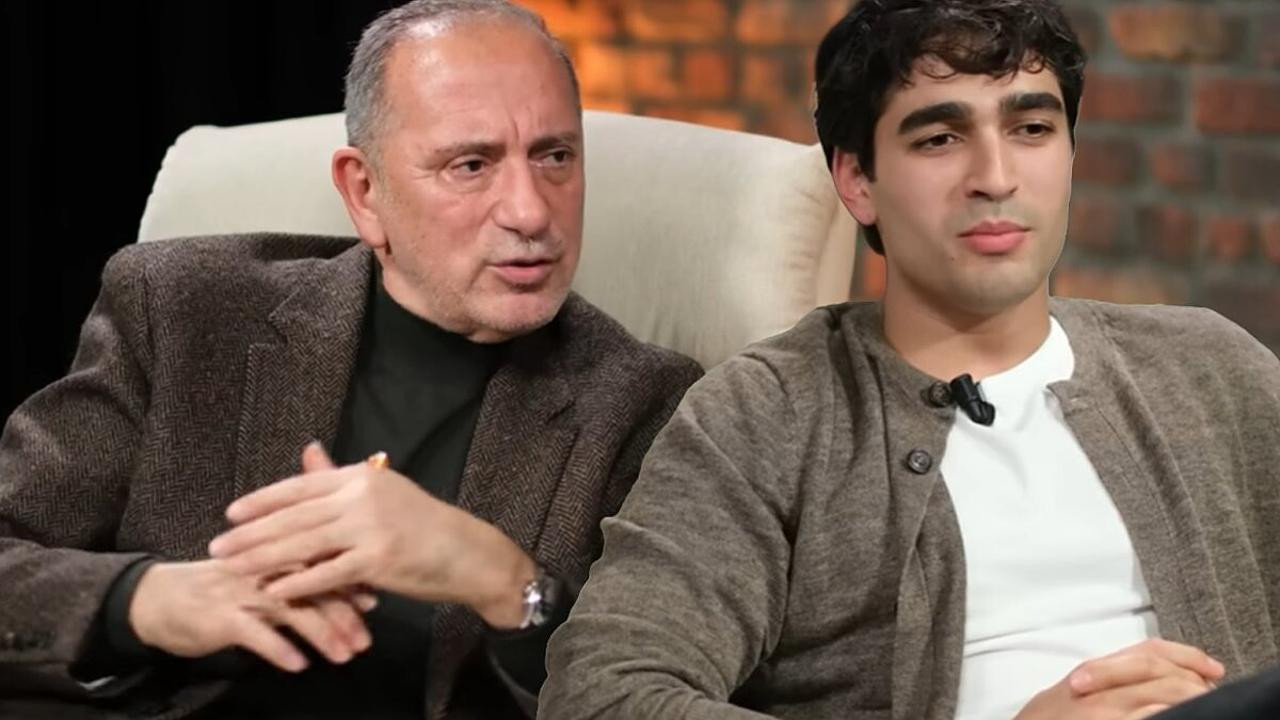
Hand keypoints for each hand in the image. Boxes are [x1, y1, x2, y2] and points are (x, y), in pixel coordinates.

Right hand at [129, 559, 376, 671]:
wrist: (161, 598)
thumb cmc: (224, 588)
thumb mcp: (266, 577)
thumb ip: (308, 579)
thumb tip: (358, 591)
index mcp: (277, 551)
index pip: (322, 560)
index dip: (350, 581)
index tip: (375, 603)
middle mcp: (263, 565)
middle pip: (313, 585)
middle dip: (343, 614)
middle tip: (365, 641)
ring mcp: (241, 589)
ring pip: (290, 609)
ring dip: (321, 634)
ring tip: (343, 656)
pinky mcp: (220, 615)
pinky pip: (256, 634)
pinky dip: (279, 648)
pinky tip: (299, 665)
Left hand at [208, 443, 536, 627]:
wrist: (468, 554)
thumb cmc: (425, 525)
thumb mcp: (383, 493)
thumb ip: (340, 478)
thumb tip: (308, 451)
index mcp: (363, 475)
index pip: (301, 486)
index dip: (263, 500)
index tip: (231, 513)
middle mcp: (363, 496)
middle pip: (295, 515)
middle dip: (252, 533)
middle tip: (217, 546)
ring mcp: (371, 527)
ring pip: (304, 543)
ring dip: (263, 558)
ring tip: (234, 568)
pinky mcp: (379, 560)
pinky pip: (328, 573)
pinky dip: (298, 583)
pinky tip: (273, 592)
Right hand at [1014, 639, 1224, 719]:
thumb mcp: (1067, 694)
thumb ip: (1101, 682)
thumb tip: (1143, 684)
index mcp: (1091, 673)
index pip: (1148, 651)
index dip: (1186, 655)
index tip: (1211, 667)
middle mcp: (1099, 690)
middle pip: (1162, 672)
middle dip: (1194, 680)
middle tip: (1213, 691)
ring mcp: (1105, 713)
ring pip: (1164, 696)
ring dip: (1192, 700)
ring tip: (1207, 706)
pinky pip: (1153, 719)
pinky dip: (1173, 716)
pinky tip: (1184, 718)